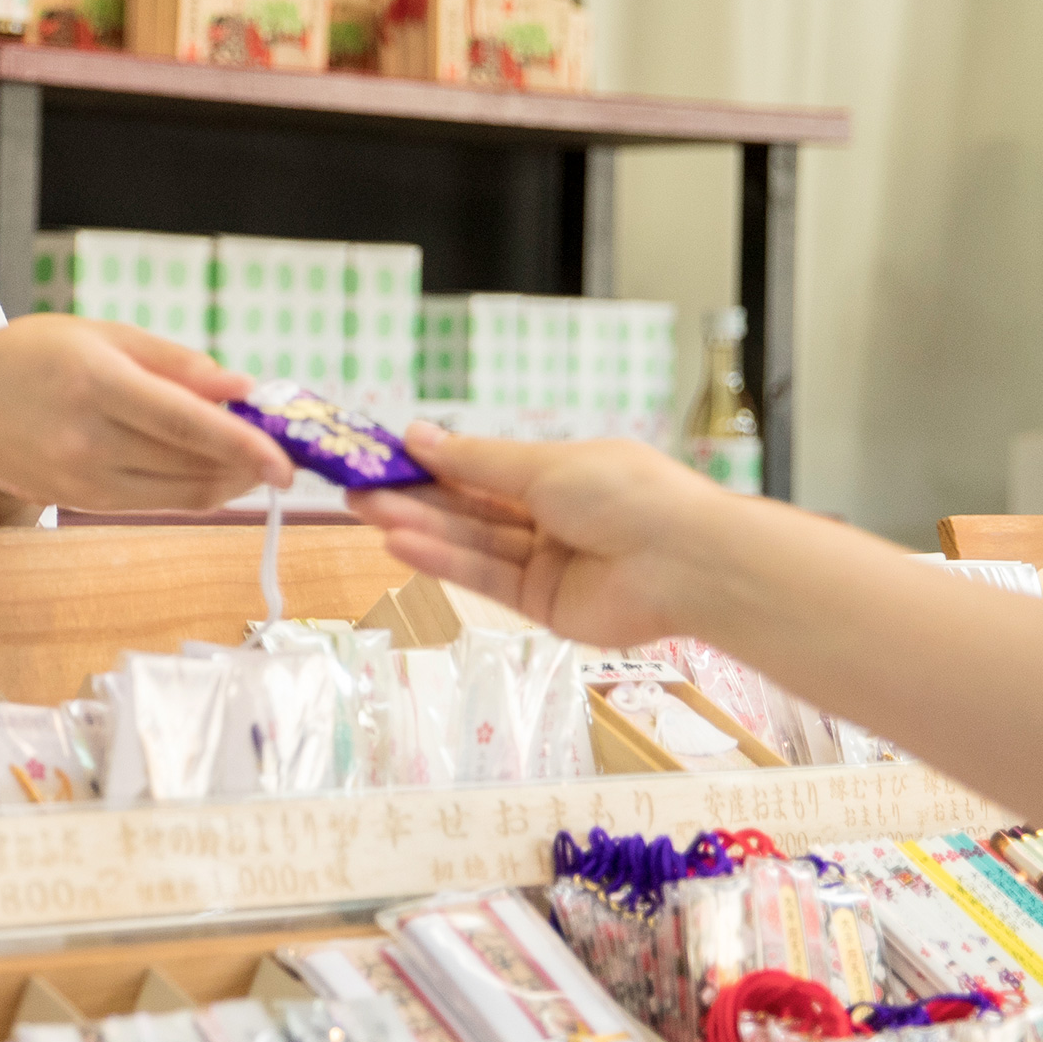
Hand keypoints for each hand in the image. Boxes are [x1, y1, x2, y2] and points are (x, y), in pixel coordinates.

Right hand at [0, 315, 294, 510]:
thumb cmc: (33, 357)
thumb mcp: (101, 335)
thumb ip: (175, 362)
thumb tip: (242, 386)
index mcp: (95, 382)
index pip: (184, 422)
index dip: (242, 444)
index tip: (286, 460)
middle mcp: (87, 438)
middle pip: (189, 463)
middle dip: (246, 461)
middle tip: (280, 446)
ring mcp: (82, 478)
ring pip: (180, 493)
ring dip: (227, 480)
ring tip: (252, 458)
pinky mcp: (82, 502)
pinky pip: (157, 503)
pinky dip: (195, 490)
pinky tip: (214, 472)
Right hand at [346, 425, 735, 647]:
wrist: (686, 564)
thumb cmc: (625, 495)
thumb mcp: (543, 465)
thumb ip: (475, 460)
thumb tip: (418, 434)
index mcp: (562, 474)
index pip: (486, 470)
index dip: (435, 463)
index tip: (384, 456)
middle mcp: (552, 518)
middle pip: (472, 509)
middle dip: (416, 498)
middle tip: (357, 488)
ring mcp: (547, 564)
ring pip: (473, 544)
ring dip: (420, 528)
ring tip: (366, 512)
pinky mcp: (542, 607)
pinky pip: (487, 579)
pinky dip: (445, 561)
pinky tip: (402, 544)